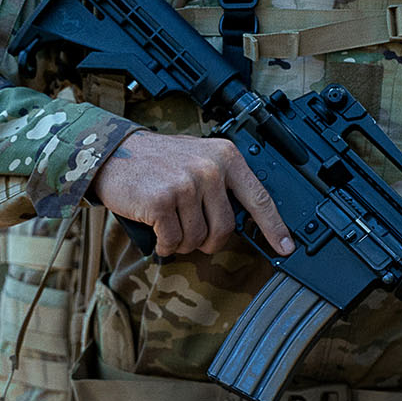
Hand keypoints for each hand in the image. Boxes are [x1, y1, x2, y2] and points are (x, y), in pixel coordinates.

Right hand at [89, 130, 293, 257]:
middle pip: (225, 229)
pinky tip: (156, 230)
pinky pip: (173, 242)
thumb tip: (247, 222)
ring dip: (182, 242)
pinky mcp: (163, 201)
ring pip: (197, 239)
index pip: (259, 197)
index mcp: (226, 157)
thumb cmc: (159, 161)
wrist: (115, 153)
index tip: (286, 247)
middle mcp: (210, 169)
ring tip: (169, 223)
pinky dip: (164, 245)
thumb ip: (224, 184)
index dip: (274, 227)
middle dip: (208, 241)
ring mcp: (187, 184)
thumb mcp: (199, 159)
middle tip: (190, 230)